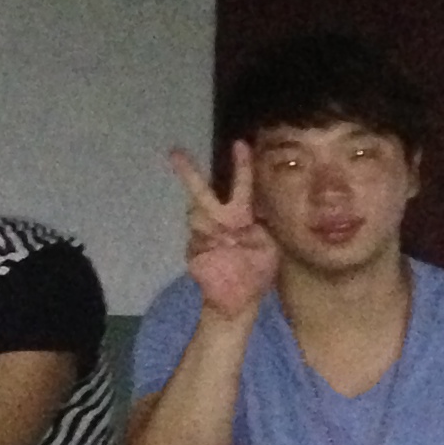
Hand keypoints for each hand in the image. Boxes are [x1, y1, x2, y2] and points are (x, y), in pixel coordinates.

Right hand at [168, 143, 278, 322]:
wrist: (239, 301)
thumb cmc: (257, 273)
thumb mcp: (268, 246)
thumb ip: (257, 227)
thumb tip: (237, 221)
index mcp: (241, 217)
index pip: (242, 187)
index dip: (241, 166)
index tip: (240, 143)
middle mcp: (219, 221)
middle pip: (201, 193)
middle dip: (188, 173)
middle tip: (175, 152)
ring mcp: (203, 235)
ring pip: (199, 216)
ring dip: (213, 228)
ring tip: (229, 247)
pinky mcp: (193, 251)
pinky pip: (198, 240)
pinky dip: (210, 247)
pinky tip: (220, 257)